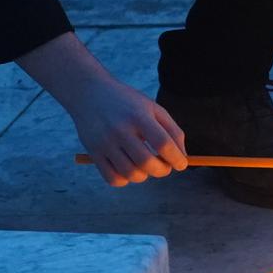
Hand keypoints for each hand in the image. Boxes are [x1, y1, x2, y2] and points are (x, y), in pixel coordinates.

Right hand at [16, 33, 187, 186]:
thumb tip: (182, 158)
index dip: (177, 158)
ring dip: (145, 175)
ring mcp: (104, 143)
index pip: (163, 144)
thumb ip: (172, 131)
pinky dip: (126, 179)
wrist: (90, 93)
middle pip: (147, 163)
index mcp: (139, 116)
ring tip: (147, 165)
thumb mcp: (153, 108)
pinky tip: (130, 168)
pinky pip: (113, 179)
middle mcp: (120, 130)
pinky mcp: (93, 153)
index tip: (182, 164)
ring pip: (131, 174)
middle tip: (165, 166)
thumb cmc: (129, 103)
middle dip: (163, 170)